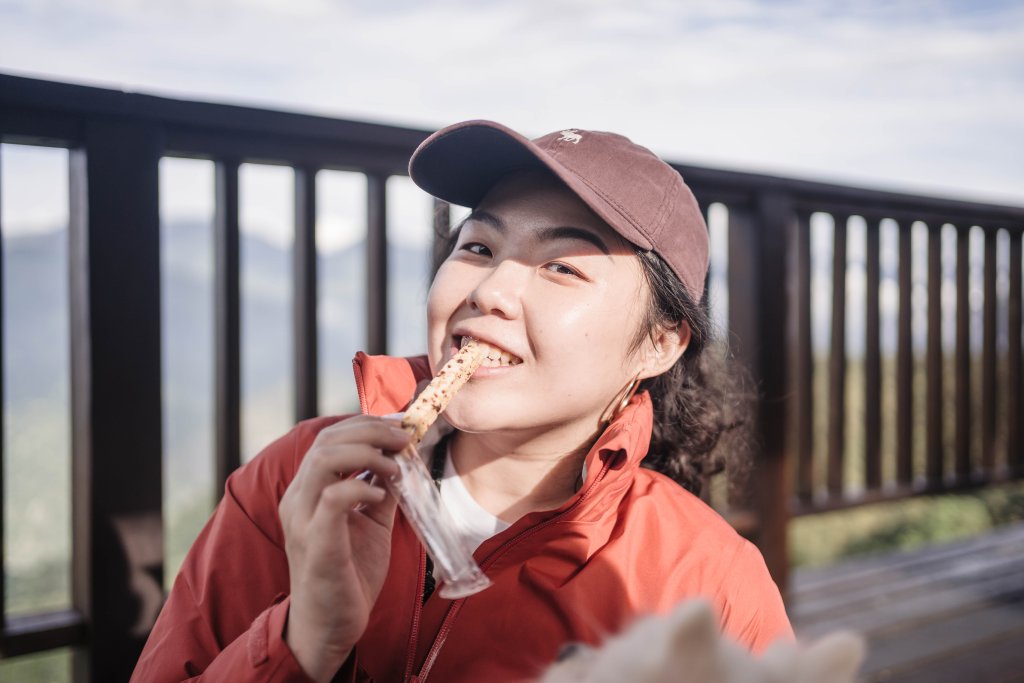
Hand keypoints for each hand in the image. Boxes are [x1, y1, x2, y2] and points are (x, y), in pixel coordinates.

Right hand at [278, 416, 409, 681]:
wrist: (331, 625)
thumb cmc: (348, 573)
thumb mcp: (371, 523)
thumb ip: (380, 492)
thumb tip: (402, 462)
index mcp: (307, 491)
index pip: (328, 438)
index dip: (365, 425)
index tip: (400, 427)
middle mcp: (298, 499)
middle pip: (326, 441)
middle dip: (371, 432)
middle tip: (405, 438)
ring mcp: (303, 520)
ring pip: (325, 461)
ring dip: (367, 454)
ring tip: (396, 465)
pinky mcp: (317, 543)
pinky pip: (334, 498)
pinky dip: (363, 487)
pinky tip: (383, 495)